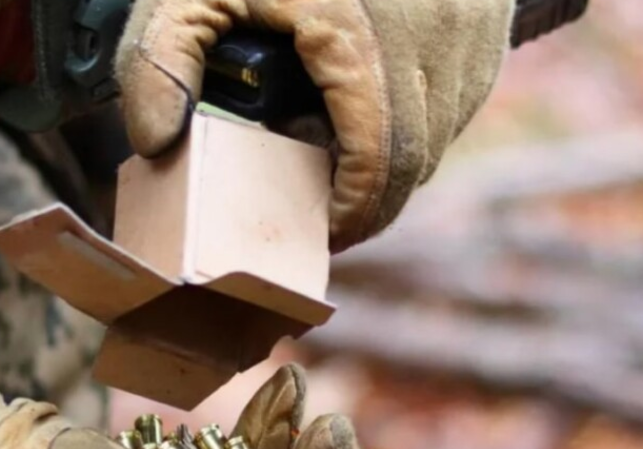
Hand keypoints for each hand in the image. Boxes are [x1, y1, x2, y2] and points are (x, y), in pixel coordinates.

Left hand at [115, 0, 514, 252]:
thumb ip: (160, 58)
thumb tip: (156, 142)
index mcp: (365, 40)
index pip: (383, 162)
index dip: (356, 213)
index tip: (324, 233)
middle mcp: (436, 38)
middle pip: (419, 158)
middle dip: (373, 197)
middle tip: (323, 210)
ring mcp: (471, 24)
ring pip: (445, 127)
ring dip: (397, 155)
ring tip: (339, 152)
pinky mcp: (486, 13)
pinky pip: (461, 88)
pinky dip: (421, 111)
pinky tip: (370, 99)